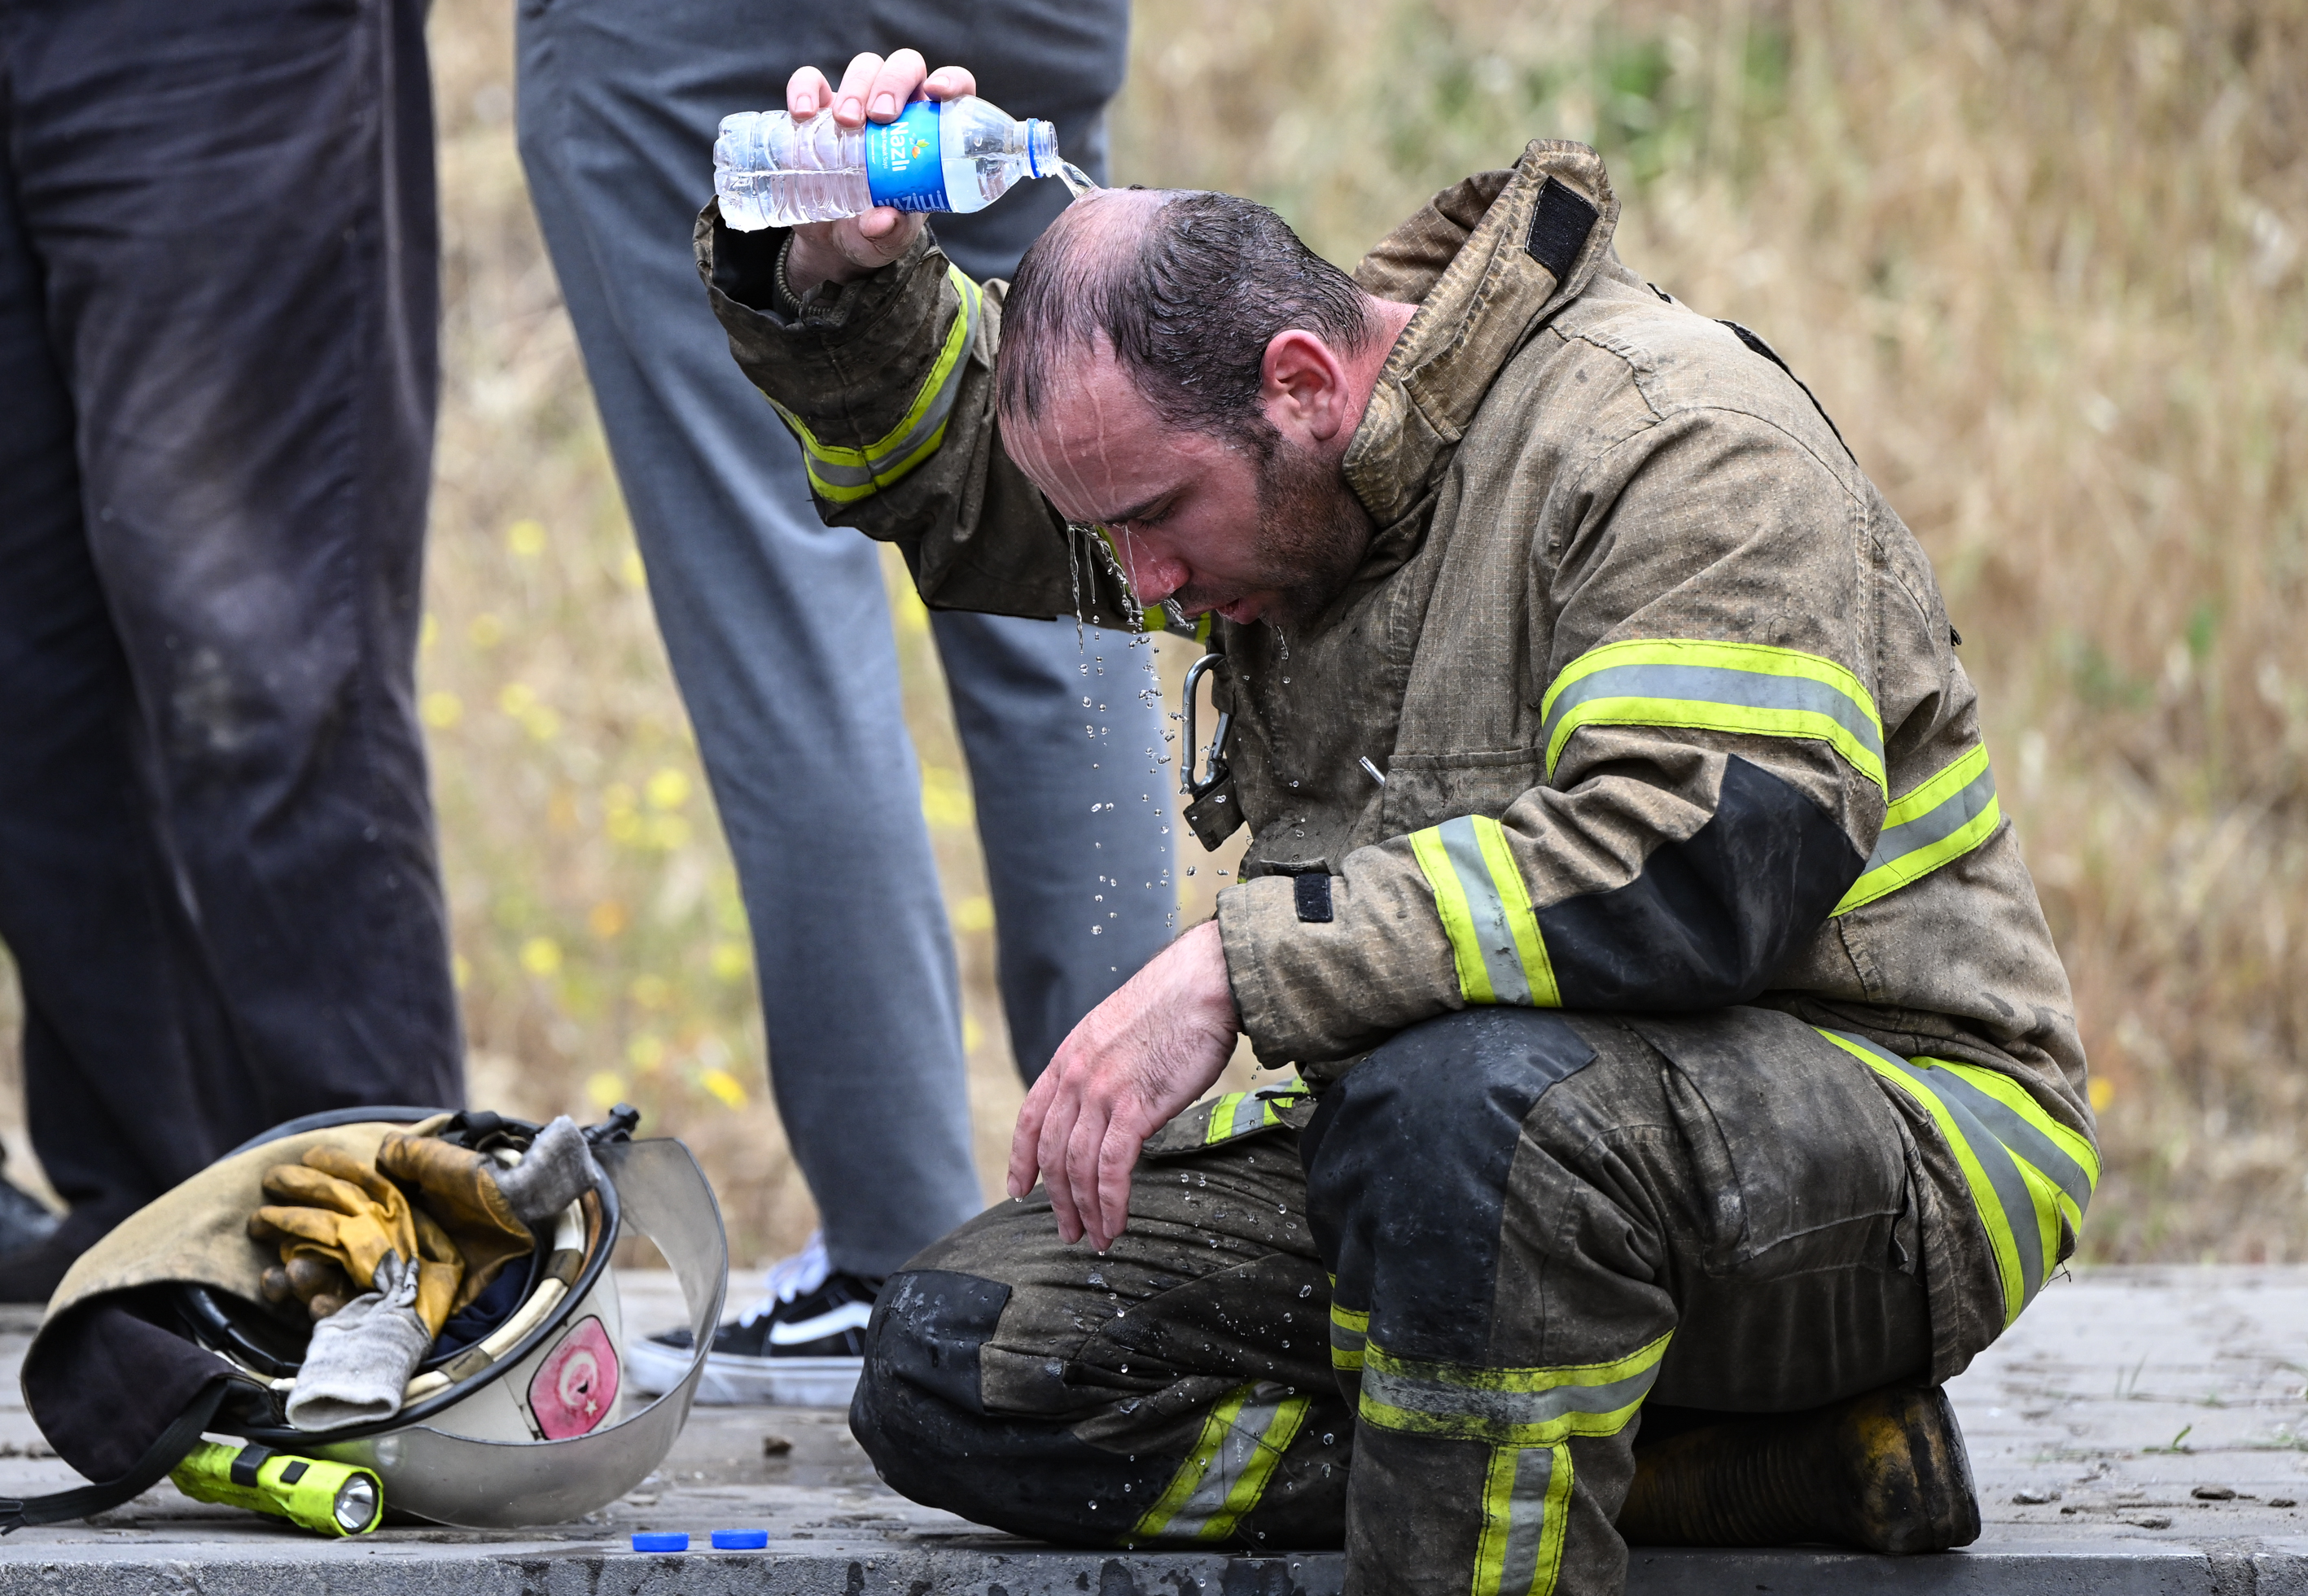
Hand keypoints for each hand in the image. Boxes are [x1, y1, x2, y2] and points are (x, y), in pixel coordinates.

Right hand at [781, 51, 976, 296]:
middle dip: (893, 83)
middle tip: (881, 117)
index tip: (938, 93)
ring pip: (865, 67)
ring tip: (846, 121)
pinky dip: (805, 88)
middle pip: (905, 68)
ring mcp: (857, 106)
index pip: (951, 90)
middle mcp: (897, 112)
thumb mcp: (888, 240)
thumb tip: (883, 219)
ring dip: (857, 86)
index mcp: (928, 134)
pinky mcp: (818, 111)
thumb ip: (891, 231)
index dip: (951, 81)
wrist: (831, 243)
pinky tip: (803, 113)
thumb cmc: (875, 233)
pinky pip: (811, 81)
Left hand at [1008, 920, 1242, 1251]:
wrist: (1204, 983)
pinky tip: (1115, 1223)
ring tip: (1095, 1237)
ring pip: (1078, 1167)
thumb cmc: (1175, 1004)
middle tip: (1067, 1230)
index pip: (1031, 1117)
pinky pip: (1111, 1168)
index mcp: (1070, 1056)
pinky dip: (1110, 1203)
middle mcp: (1077, 1076)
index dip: (1021, 1158)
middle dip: (1057, 1199)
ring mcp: (1102, 1092)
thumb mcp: (1119, 1030)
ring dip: (1085, 1210)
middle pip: (1052, 1152)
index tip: (1019, 1187)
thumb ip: (1105, 1065)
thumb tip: (1113, 1096)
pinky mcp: (1135, 1107)